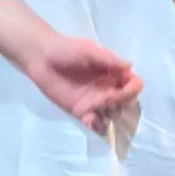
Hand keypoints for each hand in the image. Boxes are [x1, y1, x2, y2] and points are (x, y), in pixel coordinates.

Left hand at [16, 32, 143, 134]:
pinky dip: (97, 126)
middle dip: (123, 104)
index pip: (133, 84)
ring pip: (113, 115)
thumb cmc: (66, 49)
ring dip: (113, 118)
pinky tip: (90, 120)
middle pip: (126, 103)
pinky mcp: (81, 112)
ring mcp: (95, 102)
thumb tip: (129, 66)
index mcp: (114, 73)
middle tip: (108, 99)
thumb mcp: (89, 50)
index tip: (127, 89)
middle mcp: (108, 89)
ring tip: (100, 111)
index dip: (133, 88)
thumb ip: (108, 59)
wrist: (41, 57)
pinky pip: (95, 123)